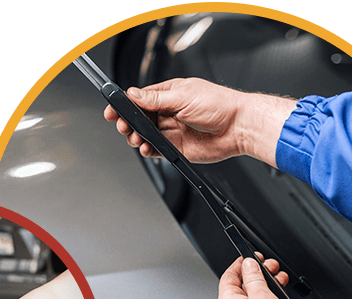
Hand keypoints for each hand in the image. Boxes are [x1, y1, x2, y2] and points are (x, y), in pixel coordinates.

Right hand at [104, 78, 296, 166]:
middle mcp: (169, 112)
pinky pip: (156, 150)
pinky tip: (146, 148)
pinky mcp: (176, 148)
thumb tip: (134, 94)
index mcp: (169, 95)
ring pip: (145, 135)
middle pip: (139, 119)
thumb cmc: (220, 105)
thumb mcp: (183, 96)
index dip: (125, 105)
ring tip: (136, 138)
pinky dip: (148, 150)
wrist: (238, 127)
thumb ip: (155, 99)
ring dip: (137, 137)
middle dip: (128, 123)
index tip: (113, 110)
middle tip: (124, 126)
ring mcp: (172, 131)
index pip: (140, 99)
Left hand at [216, 254, 294, 298]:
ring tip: (279, 281)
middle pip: (241, 287)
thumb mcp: (262, 295)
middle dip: (257, 275)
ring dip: (265, 288)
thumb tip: (249, 265)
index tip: (251, 258)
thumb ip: (254, 277)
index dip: (241, 264)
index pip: (229, 275)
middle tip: (271, 268)